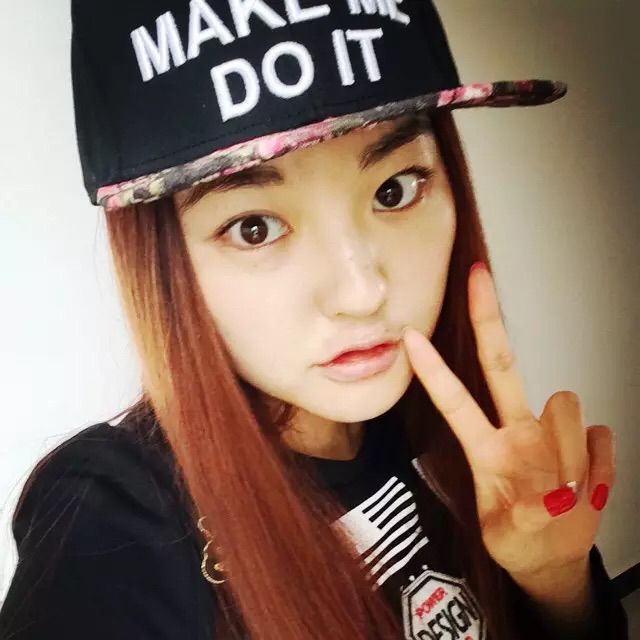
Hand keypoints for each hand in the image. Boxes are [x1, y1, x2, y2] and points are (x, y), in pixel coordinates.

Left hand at [401, 261, 614, 578]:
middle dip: (488, 320)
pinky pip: (602, 436)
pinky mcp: (592, 446)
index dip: (434, 369)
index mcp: (488, 449)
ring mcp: (553, 437)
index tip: (411, 337)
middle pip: (500, 366)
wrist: (553, 559)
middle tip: (478, 277)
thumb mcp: (506, 533)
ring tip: (564, 487)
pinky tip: (586, 482)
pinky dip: (599, 466)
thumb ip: (520, 512)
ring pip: (566, 405)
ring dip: (570, 451)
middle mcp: (517, 433)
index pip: (457, 400)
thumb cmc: (521, 536)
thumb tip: (544, 496)